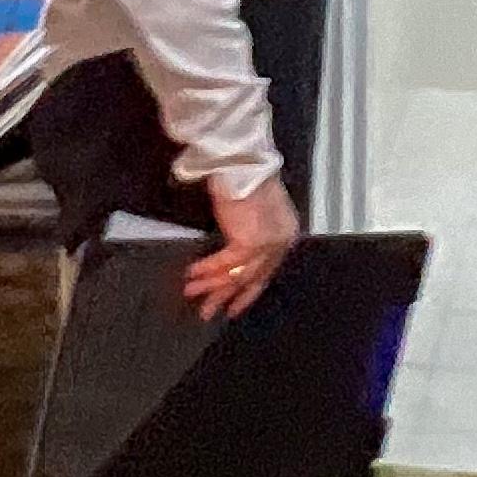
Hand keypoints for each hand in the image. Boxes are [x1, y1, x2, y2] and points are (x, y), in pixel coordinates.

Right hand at [187, 173, 298, 315]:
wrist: (242, 163)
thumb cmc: (244, 177)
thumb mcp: (253, 209)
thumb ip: (249, 230)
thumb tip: (233, 247)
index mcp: (286, 233)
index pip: (267, 269)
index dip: (248, 289)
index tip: (233, 305)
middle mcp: (282, 242)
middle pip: (253, 277)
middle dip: (227, 296)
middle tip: (209, 313)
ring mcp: (268, 244)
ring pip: (238, 275)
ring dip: (212, 286)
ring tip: (191, 295)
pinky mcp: (249, 243)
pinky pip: (224, 264)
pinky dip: (207, 271)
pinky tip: (190, 276)